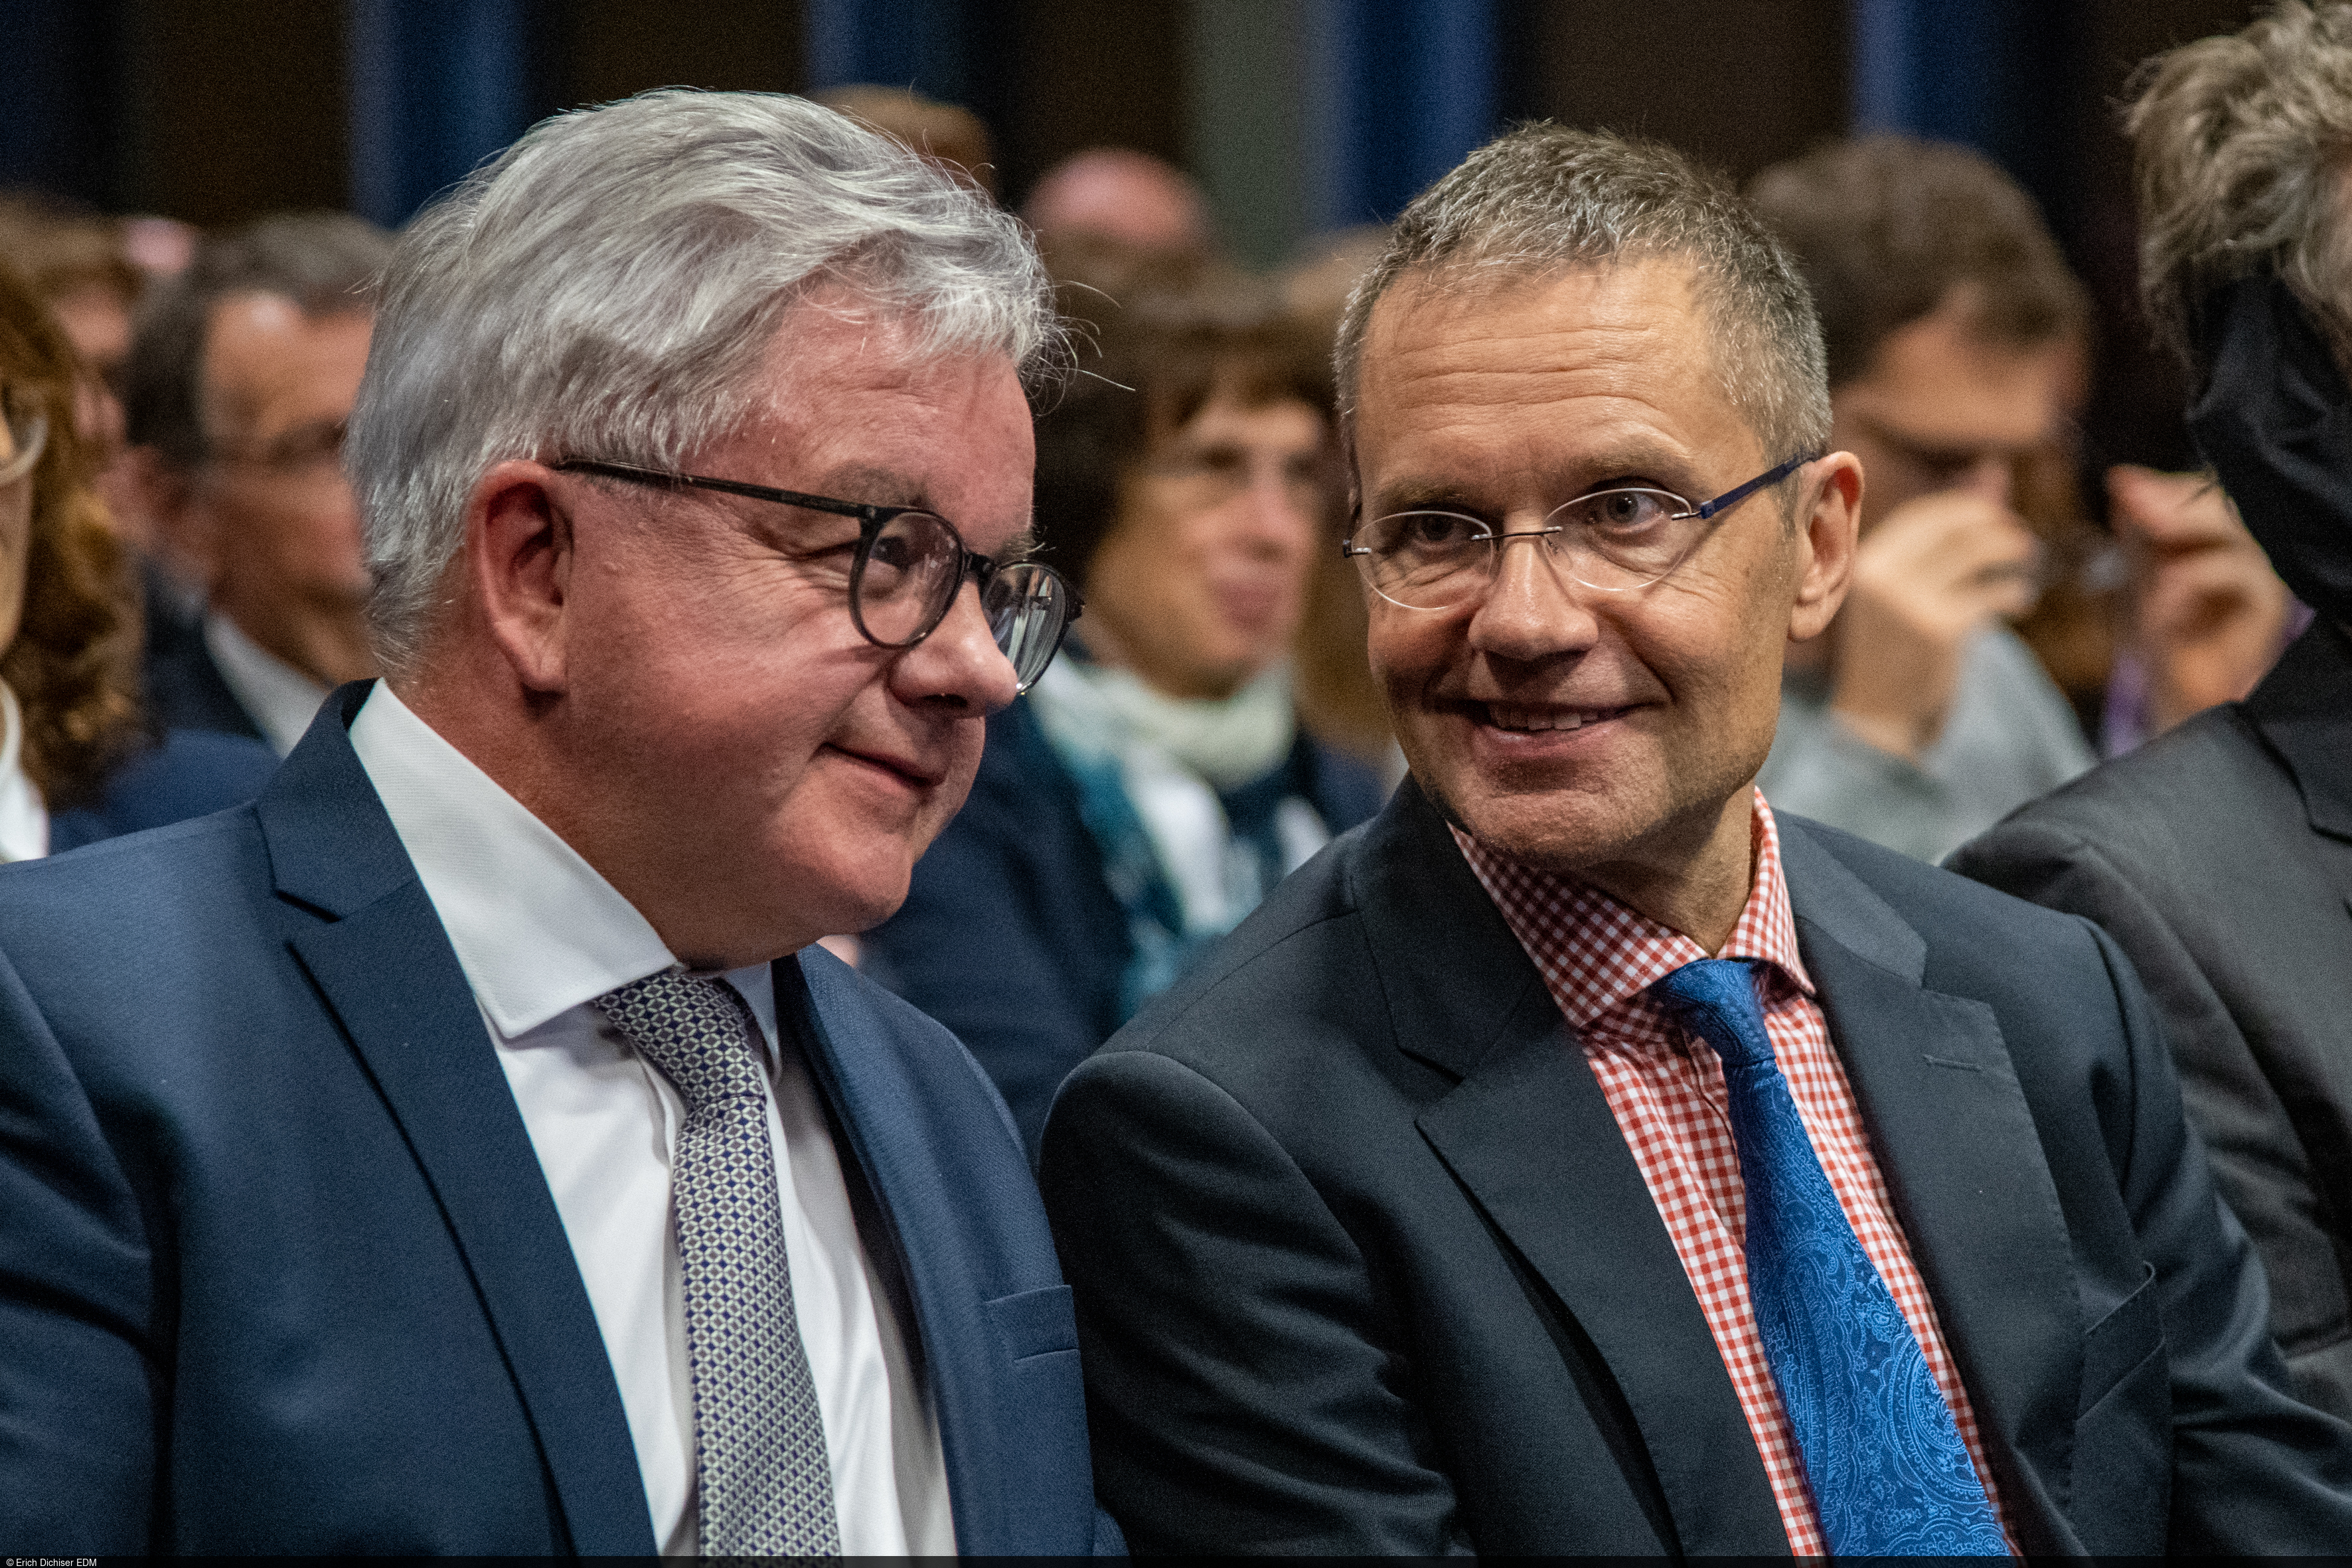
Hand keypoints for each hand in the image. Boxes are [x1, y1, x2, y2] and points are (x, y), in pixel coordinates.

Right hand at [1829, 490, 2040, 761]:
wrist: (1875, 719)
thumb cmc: (1888, 653)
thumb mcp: (1894, 596)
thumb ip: (1928, 548)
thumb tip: (1984, 481)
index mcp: (1864, 565)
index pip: (1920, 515)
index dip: (1962, 506)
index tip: (1993, 511)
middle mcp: (1883, 577)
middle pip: (1951, 527)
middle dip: (1993, 522)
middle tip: (2018, 533)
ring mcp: (1910, 602)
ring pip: (1975, 553)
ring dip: (2011, 549)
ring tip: (2027, 556)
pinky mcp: (1940, 629)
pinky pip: (1991, 595)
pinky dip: (2014, 592)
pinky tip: (2020, 599)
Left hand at [2108, 464, 2291, 733]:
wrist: (2178, 694)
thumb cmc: (2164, 633)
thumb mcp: (2141, 576)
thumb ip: (2137, 533)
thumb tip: (2122, 482)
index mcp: (2218, 536)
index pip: (2204, 492)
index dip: (2165, 485)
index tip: (2122, 483)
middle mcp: (2247, 550)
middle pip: (2230, 505)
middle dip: (2179, 500)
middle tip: (2136, 500)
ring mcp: (2262, 578)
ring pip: (2244, 536)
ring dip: (2191, 536)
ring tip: (2149, 547)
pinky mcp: (2270, 611)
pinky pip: (2251, 582)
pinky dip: (2202, 581)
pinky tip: (2165, 599)